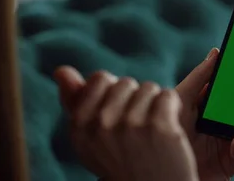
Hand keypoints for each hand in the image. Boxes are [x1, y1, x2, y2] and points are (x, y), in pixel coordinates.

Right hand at [54, 69, 199, 180]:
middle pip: (126, 83)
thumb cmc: (121, 163)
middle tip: (136, 130)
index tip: (119, 118)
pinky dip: (171, 108)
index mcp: (79, 125)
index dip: (114, 94)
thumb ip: (74, 102)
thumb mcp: (89, 138)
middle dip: (134, 99)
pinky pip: (166, 96)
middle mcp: (100, 125)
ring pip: (148, 88)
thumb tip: (61, 70)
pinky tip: (168, 128)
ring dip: (154, 105)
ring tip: (152, 132)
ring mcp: (130, 126)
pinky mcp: (159, 128)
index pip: (100, 79)